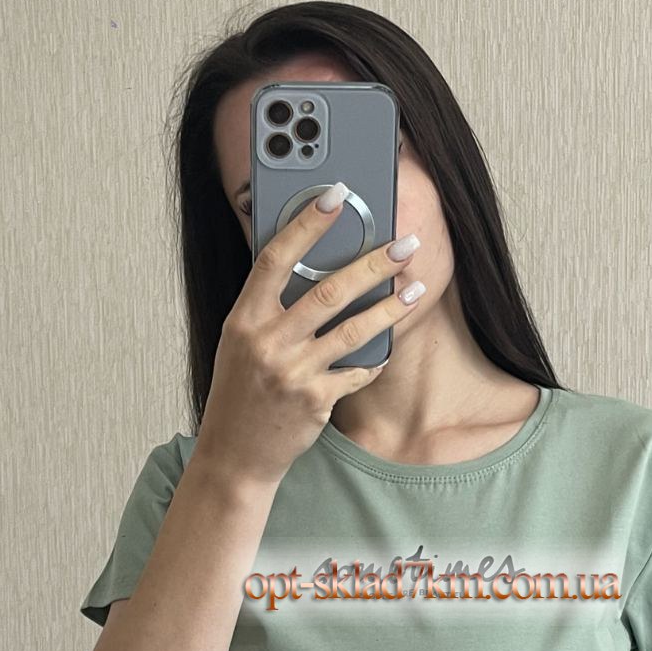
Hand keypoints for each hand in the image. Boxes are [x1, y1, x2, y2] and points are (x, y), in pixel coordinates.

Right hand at [195, 184, 423, 487]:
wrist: (235, 454)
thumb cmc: (240, 391)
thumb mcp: (239, 342)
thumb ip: (268, 307)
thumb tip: (308, 261)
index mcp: (243, 319)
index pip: (275, 258)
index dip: (306, 224)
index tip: (335, 196)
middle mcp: (266, 342)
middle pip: (328, 291)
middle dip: (373, 264)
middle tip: (405, 244)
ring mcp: (292, 373)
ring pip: (353, 330)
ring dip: (390, 307)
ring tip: (416, 288)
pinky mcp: (315, 401)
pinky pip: (357, 371)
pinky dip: (376, 357)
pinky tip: (391, 344)